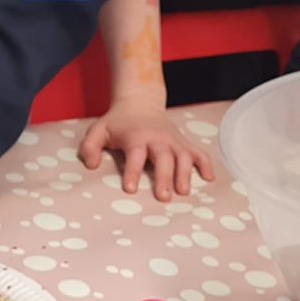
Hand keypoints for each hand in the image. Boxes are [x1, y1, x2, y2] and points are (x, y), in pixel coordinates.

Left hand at [78, 101, 215, 201]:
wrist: (140, 103)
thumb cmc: (117, 123)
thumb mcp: (98, 130)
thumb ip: (90, 147)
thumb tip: (91, 165)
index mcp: (136, 137)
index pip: (135, 154)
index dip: (133, 171)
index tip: (131, 189)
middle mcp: (157, 138)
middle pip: (164, 157)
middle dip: (164, 177)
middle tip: (163, 197)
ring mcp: (173, 141)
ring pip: (183, 156)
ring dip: (185, 174)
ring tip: (184, 192)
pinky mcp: (183, 143)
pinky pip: (198, 153)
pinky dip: (206, 164)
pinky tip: (209, 179)